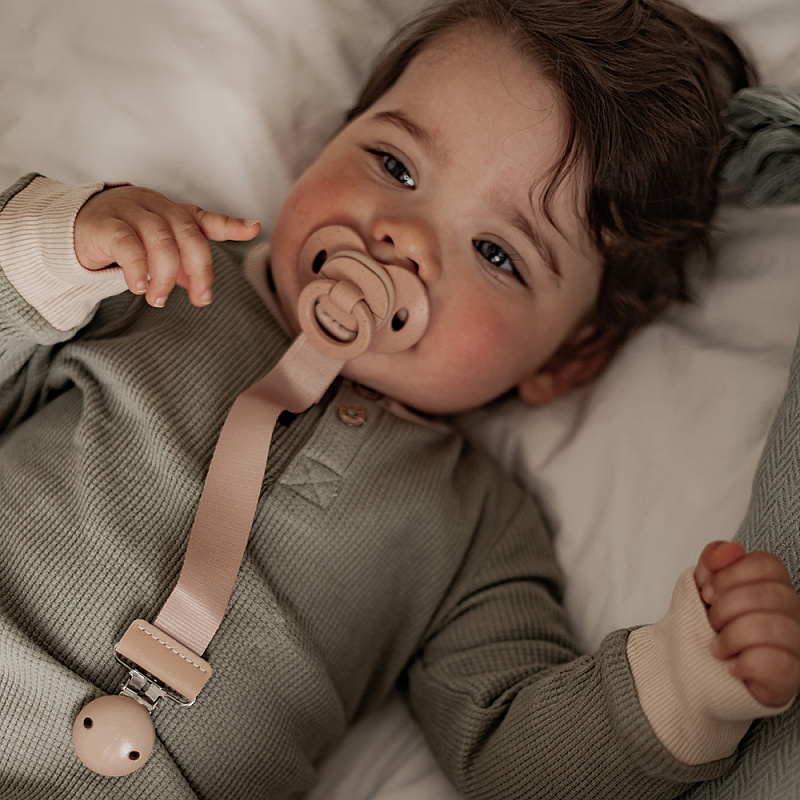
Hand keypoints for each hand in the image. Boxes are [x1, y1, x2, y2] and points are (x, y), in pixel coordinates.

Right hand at [74, 186, 260, 307]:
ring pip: (161, 241)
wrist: (75, 226)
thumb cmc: (126, 240)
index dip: (231, 224)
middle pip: (188, 234)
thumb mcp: (158, 251)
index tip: (254, 227)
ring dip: (165, 276)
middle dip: (200, 269)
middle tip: (201, 300)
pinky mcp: (106, 223)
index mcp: (175, 215)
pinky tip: (138, 287)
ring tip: (158, 299)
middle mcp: (158, 208)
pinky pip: (128, 244)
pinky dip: (137, 269)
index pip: (208, 219)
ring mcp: (132, 211)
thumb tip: (200, 289)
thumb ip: (181, 266)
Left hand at [695, 541, 799, 706]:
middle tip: (711, 622)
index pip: (766, 563)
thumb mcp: (701, 585)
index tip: (707, 593)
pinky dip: (744, 663)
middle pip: (769, 593)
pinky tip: (732, 666)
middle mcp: (791, 612)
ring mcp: (795, 644)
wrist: (693, 668)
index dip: (729, 576)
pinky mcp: (791, 676)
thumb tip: (732, 548)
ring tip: (718, 647)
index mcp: (772, 585)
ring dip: (732, 637)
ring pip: (774, 627)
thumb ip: (713, 560)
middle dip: (726, 607)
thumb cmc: (704, 625)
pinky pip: (776, 662)